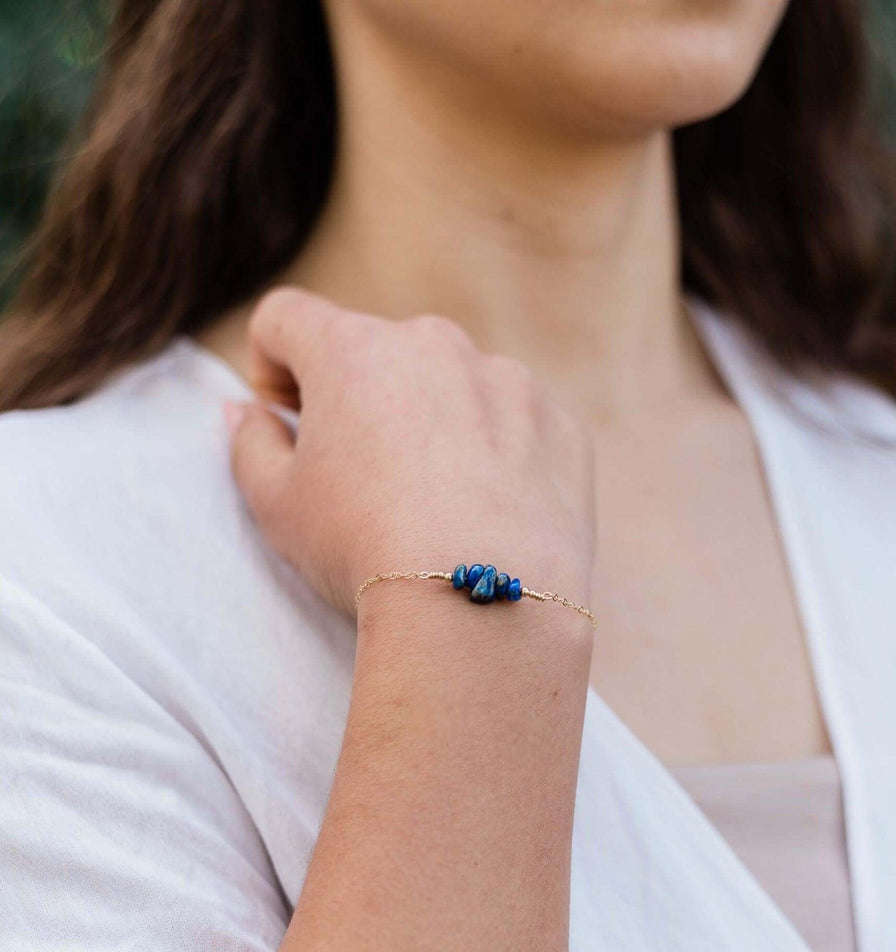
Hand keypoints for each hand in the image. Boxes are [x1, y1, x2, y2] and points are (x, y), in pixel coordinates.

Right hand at [226, 287, 595, 619]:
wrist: (480, 600)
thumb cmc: (362, 546)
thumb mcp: (276, 504)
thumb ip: (251, 444)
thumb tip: (247, 413)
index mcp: (353, 349)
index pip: (288, 318)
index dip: (274, 364)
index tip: (289, 416)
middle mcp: (434, 344)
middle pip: (377, 350)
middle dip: (361, 396)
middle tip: (364, 473)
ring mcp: (507, 379)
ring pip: (453, 384)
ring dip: (434, 420)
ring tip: (434, 500)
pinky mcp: (559, 423)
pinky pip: (515, 421)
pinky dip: (498, 451)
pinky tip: (487, 511)